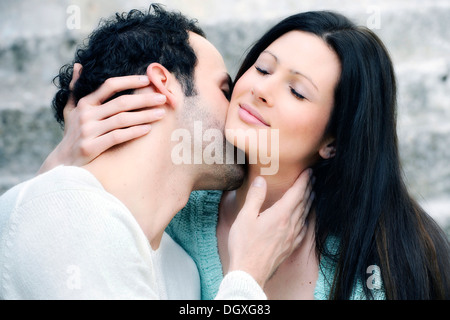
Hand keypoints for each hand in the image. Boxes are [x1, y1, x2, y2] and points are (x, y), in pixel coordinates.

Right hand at [39, 63, 166, 172]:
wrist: (63, 162)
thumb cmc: (72, 134)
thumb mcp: (70, 110)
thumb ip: (75, 89)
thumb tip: (79, 66)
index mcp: (84, 103)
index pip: (109, 86)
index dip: (129, 81)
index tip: (148, 80)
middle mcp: (86, 115)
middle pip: (121, 103)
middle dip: (144, 99)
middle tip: (163, 98)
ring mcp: (88, 130)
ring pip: (122, 120)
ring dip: (144, 115)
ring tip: (161, 113)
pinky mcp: (91, 146)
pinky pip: (117, 136)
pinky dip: (134, 132)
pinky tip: (148, 129)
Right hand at [227, 169, 313, 288]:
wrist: (249, 273)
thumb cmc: (244, 245)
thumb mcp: (245, 217)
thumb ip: (255, 197)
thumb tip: (261, 180)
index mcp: (280, 215)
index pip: (297, 193)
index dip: (304, 181)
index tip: (309, 171)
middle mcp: (290, 225)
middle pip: (304, 203)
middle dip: (309, 189)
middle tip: (312, 179)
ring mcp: (292, 237)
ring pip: (305, 215)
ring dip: (309, 202)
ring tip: (311, 194)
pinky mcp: (290, 247)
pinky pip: (303, 229)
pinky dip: (306, 219)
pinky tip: (304, 220)